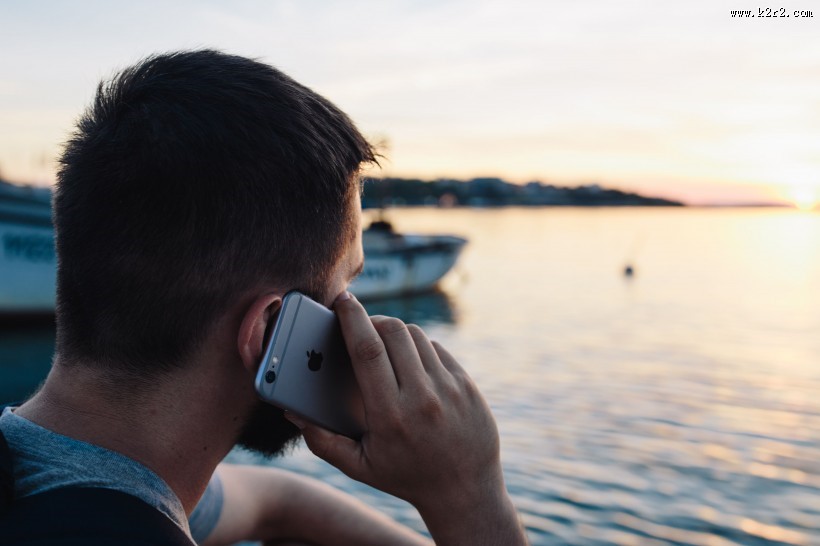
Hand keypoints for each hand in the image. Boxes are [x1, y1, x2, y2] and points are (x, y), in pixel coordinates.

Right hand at [286, 292, 526, 544]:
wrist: (465, 491)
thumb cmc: (406, 478)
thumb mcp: (359, 466)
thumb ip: (321, 440)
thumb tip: (292, 412)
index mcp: (390, 415)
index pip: (367, 350)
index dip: (352, 318)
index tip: (342, 299)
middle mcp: (422, 397)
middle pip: (392, 332)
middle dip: (371, 319)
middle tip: (359, 323)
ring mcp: (449, 388)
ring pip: (415, 336)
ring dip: (394, 331)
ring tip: (381, 341)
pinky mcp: (467, 385)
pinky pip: (436, 349)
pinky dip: (417, 346)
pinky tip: (407, 360)